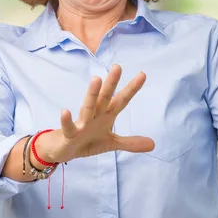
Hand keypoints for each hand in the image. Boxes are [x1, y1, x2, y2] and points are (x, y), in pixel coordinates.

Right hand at [36, 64, 154, 162]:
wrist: (63, 151)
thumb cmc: (87, 141)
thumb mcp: (111, 143)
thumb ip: (130, 142)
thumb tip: (153, 144)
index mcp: (106, 116)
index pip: (121, 100)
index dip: (131, 89)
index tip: (143, 74)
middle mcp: (95, 115)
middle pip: (105, 98)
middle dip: (111, 83)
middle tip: (118, 67)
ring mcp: (82, 123)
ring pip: (88, 107)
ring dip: (92, 94)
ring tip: (96, 79)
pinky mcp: (69, 134)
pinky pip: (68, 127)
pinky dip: (66, 120)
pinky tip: (65, 111)